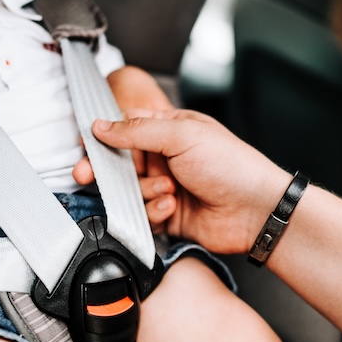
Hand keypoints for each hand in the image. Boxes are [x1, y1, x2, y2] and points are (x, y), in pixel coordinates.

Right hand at [89, 109, 291, 253]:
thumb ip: (137, 130)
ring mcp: (167, 188)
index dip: (102, 141)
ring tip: (169, 191)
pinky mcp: (169, 216)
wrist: (256, 210)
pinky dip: (154, 212)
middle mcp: (166, 158)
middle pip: (120, 165)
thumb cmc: (231, 165)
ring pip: (130, 192)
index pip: (124, 131)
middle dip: (106, 172)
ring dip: (144, 192)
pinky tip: (173, 208)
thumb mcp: (182, 134)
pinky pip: (143, 215)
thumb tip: (101, 125)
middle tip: (88, 176)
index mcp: (170, 130)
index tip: (85, 150)